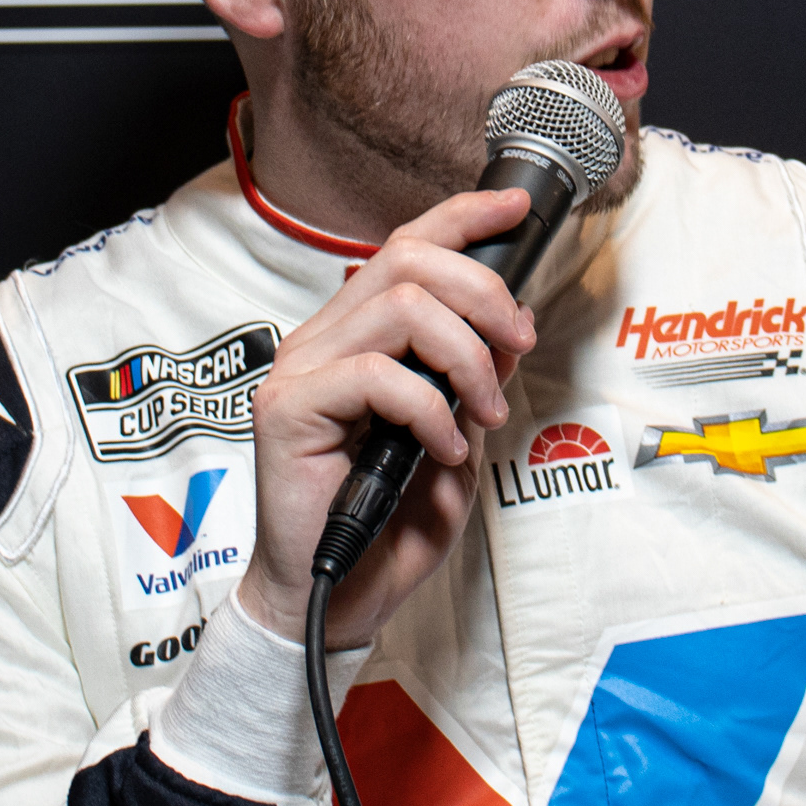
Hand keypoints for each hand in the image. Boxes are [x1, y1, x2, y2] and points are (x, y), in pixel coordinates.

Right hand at [239, 187, 535, 650]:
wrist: (340, 596)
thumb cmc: (391, 523)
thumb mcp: (458, 438)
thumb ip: (474, 381)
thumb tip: (508, 327)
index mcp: (357, 336)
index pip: (406, 248)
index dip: (462, 217)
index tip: (516, 209)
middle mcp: (323, 341)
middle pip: (407, 261)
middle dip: (481, 291)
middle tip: (519, 344)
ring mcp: (299, 372)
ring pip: (400, 308)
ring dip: (465, 357)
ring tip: (483, 414)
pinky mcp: (286, 411)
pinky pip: (377, 376)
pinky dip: (430, 409)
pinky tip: (444, 448)